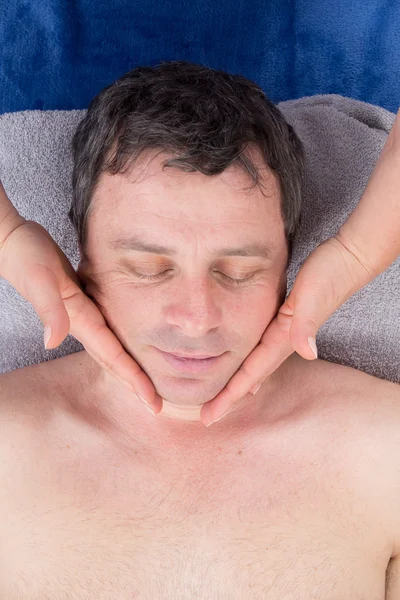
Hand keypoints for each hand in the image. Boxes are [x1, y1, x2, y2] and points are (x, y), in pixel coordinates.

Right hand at [0, 219, 161, 412]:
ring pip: (111, 348)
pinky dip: (121, 343)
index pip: (113, 357)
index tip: (152, 401)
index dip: (133, 380)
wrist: (11, 242)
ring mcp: (82, 313)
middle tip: (157, 405)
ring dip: (128, 368)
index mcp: (80, 320)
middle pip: (114, 361)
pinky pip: (107, 329)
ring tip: (148, 383)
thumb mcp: (40, 280)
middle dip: (134, 384)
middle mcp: (83, 322)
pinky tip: (131, 343)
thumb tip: (53, 341)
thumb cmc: (25, 256)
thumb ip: (49, 309)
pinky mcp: (82, 300)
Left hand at [200, 234, 377, 425]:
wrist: (350, 258)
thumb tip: (307, 353)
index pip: (251, 374)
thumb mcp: (314, 296)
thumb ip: (307, 323)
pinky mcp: (285, 318)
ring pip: (255, 364)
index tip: (209, 415)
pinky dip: (249, 362)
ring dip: (238, 383)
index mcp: (284, 337)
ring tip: (219, 397)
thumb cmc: (331, 273)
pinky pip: (261, 347)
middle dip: (228, 397)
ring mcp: (285, 331)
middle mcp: (284, 339)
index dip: (229, 396)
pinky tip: (244, 366)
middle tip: (206, 416)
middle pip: (250, 376)